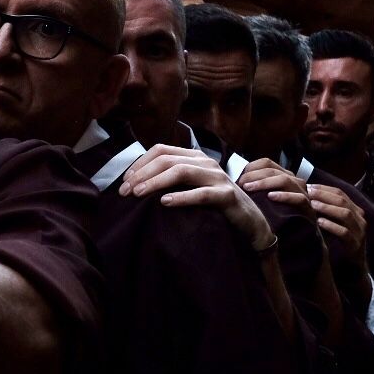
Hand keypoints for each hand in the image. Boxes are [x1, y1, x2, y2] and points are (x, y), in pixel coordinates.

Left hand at [120, 145, 273, 249]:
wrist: (250, 222)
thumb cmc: (214, 206)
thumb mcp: (190, 188)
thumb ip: (170, 181)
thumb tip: (136, 184)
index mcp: (194, 157)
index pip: (161, 150)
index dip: (139, 164)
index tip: (124, 182)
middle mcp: (205, 162)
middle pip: (167, 160)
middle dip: (142, 174)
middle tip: (124, 192)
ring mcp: (217, 177)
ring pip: (181, 171)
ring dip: (156, 182)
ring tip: (138, 194)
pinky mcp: (227, 195)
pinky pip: (201, 194)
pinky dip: (182, 197)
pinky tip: (165, 202)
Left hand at [239, 158, 314, 223]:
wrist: (300, 235)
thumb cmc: (280, 216)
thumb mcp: (266, 199)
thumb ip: (257, 188)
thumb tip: (237, 182)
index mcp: (283, 175)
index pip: (266, 163)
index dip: (251, 168)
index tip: (239, 178)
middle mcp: (294, 180)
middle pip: (272, 170)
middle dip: (254, 176)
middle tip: (241, 184)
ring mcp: (302, 192)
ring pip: (284, 180)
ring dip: (265, 183)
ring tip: (250, 188)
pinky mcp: (307, 206)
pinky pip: (298, 198)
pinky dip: (284, 196)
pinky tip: (270, 197)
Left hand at [304, 184, 366, 265]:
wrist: (354, 268)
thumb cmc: (340, 244)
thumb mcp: (335, 224)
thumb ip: (326, 212)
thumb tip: (306, 196)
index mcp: (355, 210)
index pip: (340, 193)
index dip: (323, 188)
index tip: (307, 186)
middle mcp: (359, 218)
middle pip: (342, 200)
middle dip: (323, 195)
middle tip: (307, 193)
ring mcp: (359, 231)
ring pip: (345, 214)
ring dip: (327, 208)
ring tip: (311, 205)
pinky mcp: (355, 245)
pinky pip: (344, 232)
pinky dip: (331, 226)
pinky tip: (319, 223)